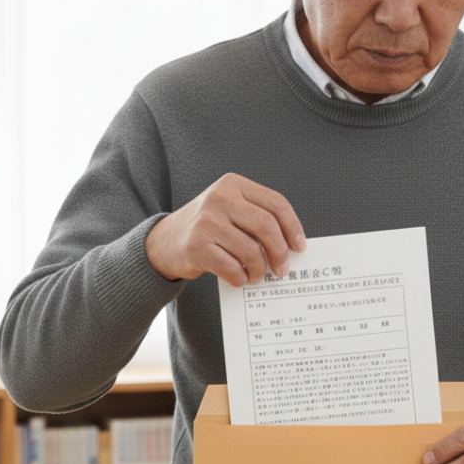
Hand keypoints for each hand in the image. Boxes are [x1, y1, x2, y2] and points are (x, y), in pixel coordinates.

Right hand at [144, 173, 305, 285]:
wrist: (164, 242)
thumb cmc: (206, 228)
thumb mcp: (229, 210)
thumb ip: (256, 219)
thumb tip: (290, 246)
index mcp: (233, 185)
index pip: (276, 203)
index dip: (293, 227)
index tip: (299, 247)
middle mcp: (220, 198)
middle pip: (267, 226)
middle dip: (280, 252)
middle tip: (282, 269)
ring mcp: (206, 221)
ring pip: (251, 250)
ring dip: (259, 270)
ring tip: (257, 276)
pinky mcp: (196, 245)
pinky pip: (232, 267)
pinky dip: (241, 278)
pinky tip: (240, 279)